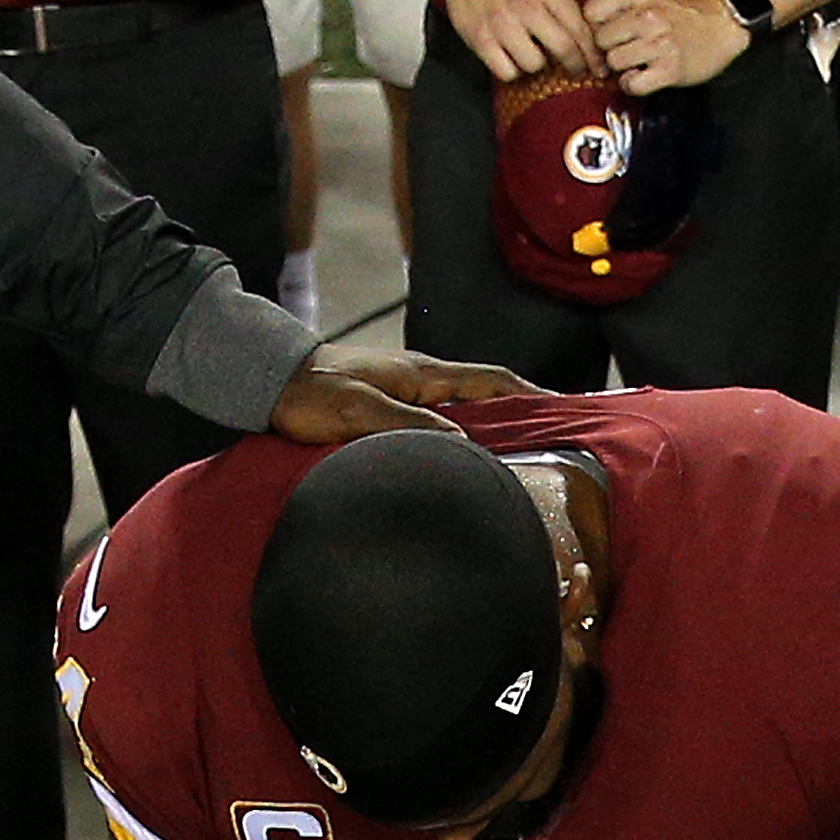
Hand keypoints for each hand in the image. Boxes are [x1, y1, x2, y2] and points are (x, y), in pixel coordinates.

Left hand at [266, 346, 534, 444]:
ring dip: (494, 432)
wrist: (272, 383)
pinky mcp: (392, 413)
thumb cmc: (313, 393)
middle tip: (558, 443)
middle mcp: (423, 383)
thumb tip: (462, 442)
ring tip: (524, 460)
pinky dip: (463, 441)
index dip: (533, 394)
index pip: (493, 381)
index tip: (566, 411)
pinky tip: (467, 464)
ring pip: (465, 415)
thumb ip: (410, 423)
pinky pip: (441, 427)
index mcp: (424, 375)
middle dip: (524, 415)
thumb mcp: (360, 410)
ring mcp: (409, 397)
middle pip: (488, 398)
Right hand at [429, 0, 595, 81]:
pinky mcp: (480, 38)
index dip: (593, 54)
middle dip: (574, 64)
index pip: (580, 29)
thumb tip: (588, 39)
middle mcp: (525, 4)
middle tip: (575, 69)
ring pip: (534, 64)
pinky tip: (509, 56)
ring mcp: (501, 22)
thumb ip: (563, 4)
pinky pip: (507, 72)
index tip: (599, 68)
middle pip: (563, 49)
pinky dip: (510, 69)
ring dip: (536, 64)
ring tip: (529, 51)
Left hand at [587, 0, 753, 95]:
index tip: (611, 29)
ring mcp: (659, 44)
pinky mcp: (669, 70)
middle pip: (600, 41)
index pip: (591, 13)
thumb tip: (591, 13)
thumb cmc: (683, 5)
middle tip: (627, 44)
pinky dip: (634, 83)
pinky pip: (632, 84)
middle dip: (610, 45)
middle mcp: (647, 16)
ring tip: (639, 58)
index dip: (597, 24)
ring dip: (623, 65)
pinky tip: (644, 73)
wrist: (724, 23)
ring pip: (614, 63)